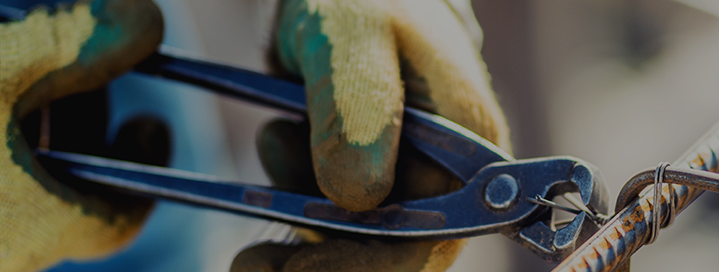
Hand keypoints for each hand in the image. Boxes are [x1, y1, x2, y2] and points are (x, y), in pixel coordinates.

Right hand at [0, 0, 161, 270]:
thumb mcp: (6, 57)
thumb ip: (88, 44)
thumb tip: (149, 26)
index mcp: (33, 229)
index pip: (118, 220)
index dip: (143, 172)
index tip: (147, 128)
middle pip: (66, 214)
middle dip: (82, 156)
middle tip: (73, 100)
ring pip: (14, 221)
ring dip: (29, 170)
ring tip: (10, 114)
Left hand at [244, 0, 508, 270]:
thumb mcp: (351, 39)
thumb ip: (356, 113)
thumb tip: (356, 199)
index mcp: (469, 149)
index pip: (433, 239)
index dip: (369, 265)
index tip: (297, 270)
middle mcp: (447, 177)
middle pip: (393, 255)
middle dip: (321, 264)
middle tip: (249, 265)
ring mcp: (410, 181)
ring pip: (355, 241)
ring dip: (301, 226)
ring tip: (273, 144)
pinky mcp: (373, 178)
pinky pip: (333, 217)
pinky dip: (295, 202)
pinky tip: (278, 145)